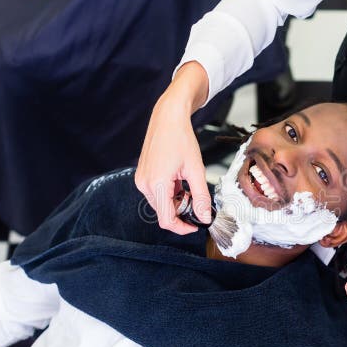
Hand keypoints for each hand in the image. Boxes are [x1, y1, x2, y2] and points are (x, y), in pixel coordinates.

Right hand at [136, 62, 211, 233]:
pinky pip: (156, 194)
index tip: (196, 225)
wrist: (168, 118)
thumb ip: (201, 197)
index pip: (167, 220)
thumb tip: (205, 218)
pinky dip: (170, 193)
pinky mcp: (142, 176)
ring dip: (176, 202)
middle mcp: (144, 184)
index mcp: (157, 184)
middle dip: (182, 212)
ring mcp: (141, 180)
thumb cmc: (182, 139)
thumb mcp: (196, 170)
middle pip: (164, 213)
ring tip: (188, 184)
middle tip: (197, 200)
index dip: (182, 228)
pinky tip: (179, 180)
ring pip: (160, 204)